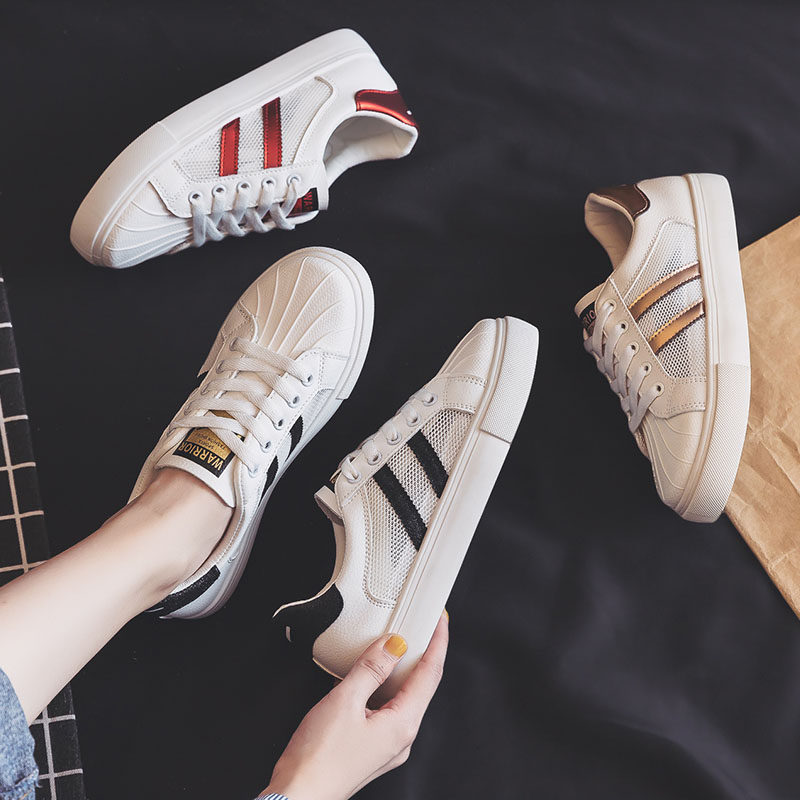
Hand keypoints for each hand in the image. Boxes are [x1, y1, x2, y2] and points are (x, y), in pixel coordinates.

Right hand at [262, 611, 448, 799]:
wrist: (299, 795)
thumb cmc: (319, 758)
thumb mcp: (345, 700)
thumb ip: (371, 668)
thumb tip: (393, 645)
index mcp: (403, 724)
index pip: (430, 674)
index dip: (438, 643)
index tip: (441, 621)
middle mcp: (401, 737)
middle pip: (421, 685)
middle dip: (423, 654)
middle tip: (422, 626)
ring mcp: (387, 744)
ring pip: (403, 696)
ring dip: (401, 669)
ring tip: (396, 644)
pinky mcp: (371, 747)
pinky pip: (386, 708)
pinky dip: (383, 685)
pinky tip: (369, 675)